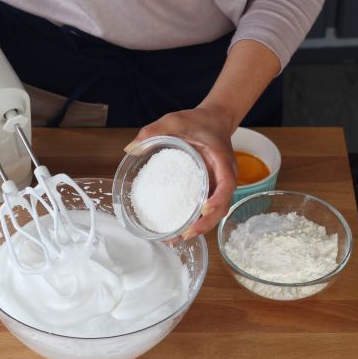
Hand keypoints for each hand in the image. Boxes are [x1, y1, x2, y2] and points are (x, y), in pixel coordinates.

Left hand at [125, 106, 237, 239]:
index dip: (218, 199)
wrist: (213, 120)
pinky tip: (178, 229)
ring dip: (200, 227)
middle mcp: (224, 176)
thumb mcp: (174, 120)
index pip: (227, 184)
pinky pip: (207, 208)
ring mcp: (218, 184)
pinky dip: (196, 220)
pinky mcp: (211, 189)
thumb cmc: (197, 121)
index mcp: (221, 160)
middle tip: (185, 234)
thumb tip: (130, 148)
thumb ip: (153, 130)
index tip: (204, 209)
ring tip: (177, 238)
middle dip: (206, 223)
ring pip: (215, 212)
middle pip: (222, 206)